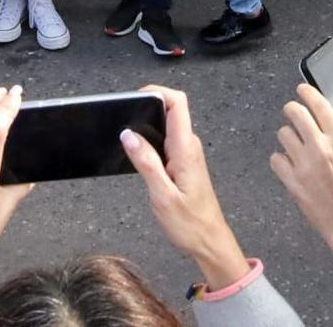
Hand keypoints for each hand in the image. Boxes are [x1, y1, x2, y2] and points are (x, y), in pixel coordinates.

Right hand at [123, 86, 251, 289]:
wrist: (209, 242)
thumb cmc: (190, 224)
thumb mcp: (162, 196)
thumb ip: (146, 163)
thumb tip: (128, 135)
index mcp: (185, 149)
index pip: (178, 102)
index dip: (157, 91)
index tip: (134, 98)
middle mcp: (188, 146)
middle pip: (171, 109)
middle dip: (146, 107)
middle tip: (123, 119)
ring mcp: (187, 153)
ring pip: (167, 125)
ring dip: (147, 125)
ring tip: (126, 137)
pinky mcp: (183, 162)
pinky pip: (166, 140)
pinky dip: (150, 140)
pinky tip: (137, 153)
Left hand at [270, 83, 332, 264]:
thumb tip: (323, 125)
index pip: (319, 104)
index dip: (307, 92)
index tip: (301, 89)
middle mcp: (321, 148)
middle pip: (295, 113)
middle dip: (292, 110)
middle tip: (292, 113)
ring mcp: (304, 164)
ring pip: (283, 134)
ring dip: (288, 138)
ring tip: (295, 147)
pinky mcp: (292, 182)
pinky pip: (276, 159)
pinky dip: (281, 161)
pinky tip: (290, 166)